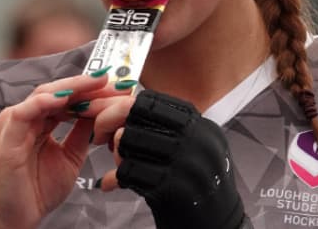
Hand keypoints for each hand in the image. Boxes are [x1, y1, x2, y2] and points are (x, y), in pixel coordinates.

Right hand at [0, 74, 129, 228]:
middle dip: (87, 84)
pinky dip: (45, 102)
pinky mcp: (7, 136)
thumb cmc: (38, 191)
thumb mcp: (71, 155)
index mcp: (40, 120)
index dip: (92, 89)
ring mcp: (15, 124)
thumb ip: (82, 132)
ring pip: (44, 94)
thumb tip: (100, 111)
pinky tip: (66, 97)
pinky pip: (25, 112)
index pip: (67, 96)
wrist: (19, 219)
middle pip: (58, 90)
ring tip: (96, 82)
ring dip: (72, 87)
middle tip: (113, 79)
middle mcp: (27, 118)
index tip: (117, 86)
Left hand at [103, 90, 248, 228]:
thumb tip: (116, 116)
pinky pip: (128, 171)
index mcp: (201, 126)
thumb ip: (161, 132)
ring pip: (128, 140)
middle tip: (100, 137)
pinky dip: (117, 177)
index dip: (122, 105)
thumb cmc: (196, 189)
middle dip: (109, 123)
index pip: (152, 100)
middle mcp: (197, 139)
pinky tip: (118, 183)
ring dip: (116, 153)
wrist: (217, 228)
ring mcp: (187, 163)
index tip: (107, 117)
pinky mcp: (173, 188)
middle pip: (137, 114)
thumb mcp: (191, 152)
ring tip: (120, 165)